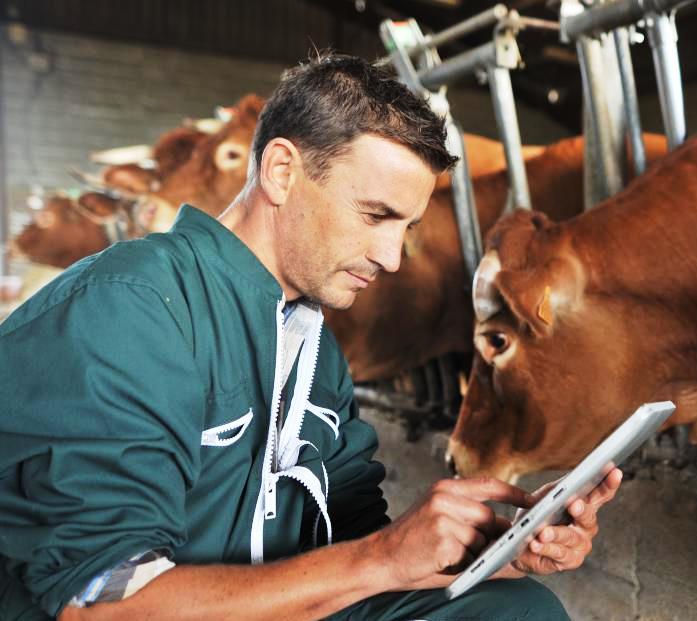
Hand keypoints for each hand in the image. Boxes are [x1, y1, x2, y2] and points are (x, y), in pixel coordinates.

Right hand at [370, 477, 534, 590]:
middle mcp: (444, 496)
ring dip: (474, 552)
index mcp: (445, 488)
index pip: (488, 484)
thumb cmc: (414, 543)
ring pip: (481, 537)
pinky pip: (470, 553)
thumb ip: (474, 523)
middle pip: (489, 516)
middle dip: (491, 537)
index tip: (532, 502)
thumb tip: (512, 535)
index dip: (513, 492)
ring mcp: (442, 515)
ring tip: (452, 556)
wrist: (381, 556)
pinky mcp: (442, 537)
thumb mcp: (441, 522)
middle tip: (480, 550)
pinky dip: (464, 562)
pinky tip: (444, 561)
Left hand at [505, 468, 622, 576]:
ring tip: (543, 532)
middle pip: (588, 516)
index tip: (614, 471)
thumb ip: (556, 489)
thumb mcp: (544, 497)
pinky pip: (558, 553)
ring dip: (556, 533)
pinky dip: (545, 547)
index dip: (609, 483)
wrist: (519, 543)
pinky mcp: (570, 560)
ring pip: (570, 536)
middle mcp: (587, 525)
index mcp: (584, 505)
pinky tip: (535, 543)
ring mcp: (580, 544)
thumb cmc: (536, 517)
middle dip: (581, 510)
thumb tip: (567, 481)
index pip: (600, 494)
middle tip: (574, 504)